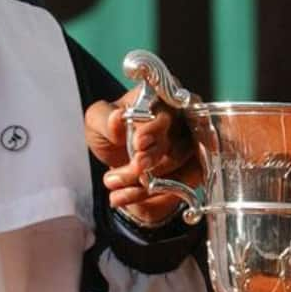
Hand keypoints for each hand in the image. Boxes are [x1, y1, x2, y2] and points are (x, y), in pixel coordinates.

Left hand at [86, 86, 201, 226]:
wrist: (117, 164)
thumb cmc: (110, 134)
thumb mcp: (96, 121)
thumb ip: (105, 118)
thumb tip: (118, 118)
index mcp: (160, 96)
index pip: (169, 108)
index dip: (155, 128)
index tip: (139, 142)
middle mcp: (183, 116)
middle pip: (177, 138)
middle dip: (152, 157)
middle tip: (134, 165)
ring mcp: (192, 145)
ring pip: (179, 164)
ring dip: (146, 179)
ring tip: (114, 180)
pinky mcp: (194, 170)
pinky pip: (181, 185)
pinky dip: (150, 195)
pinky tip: (123, 195)